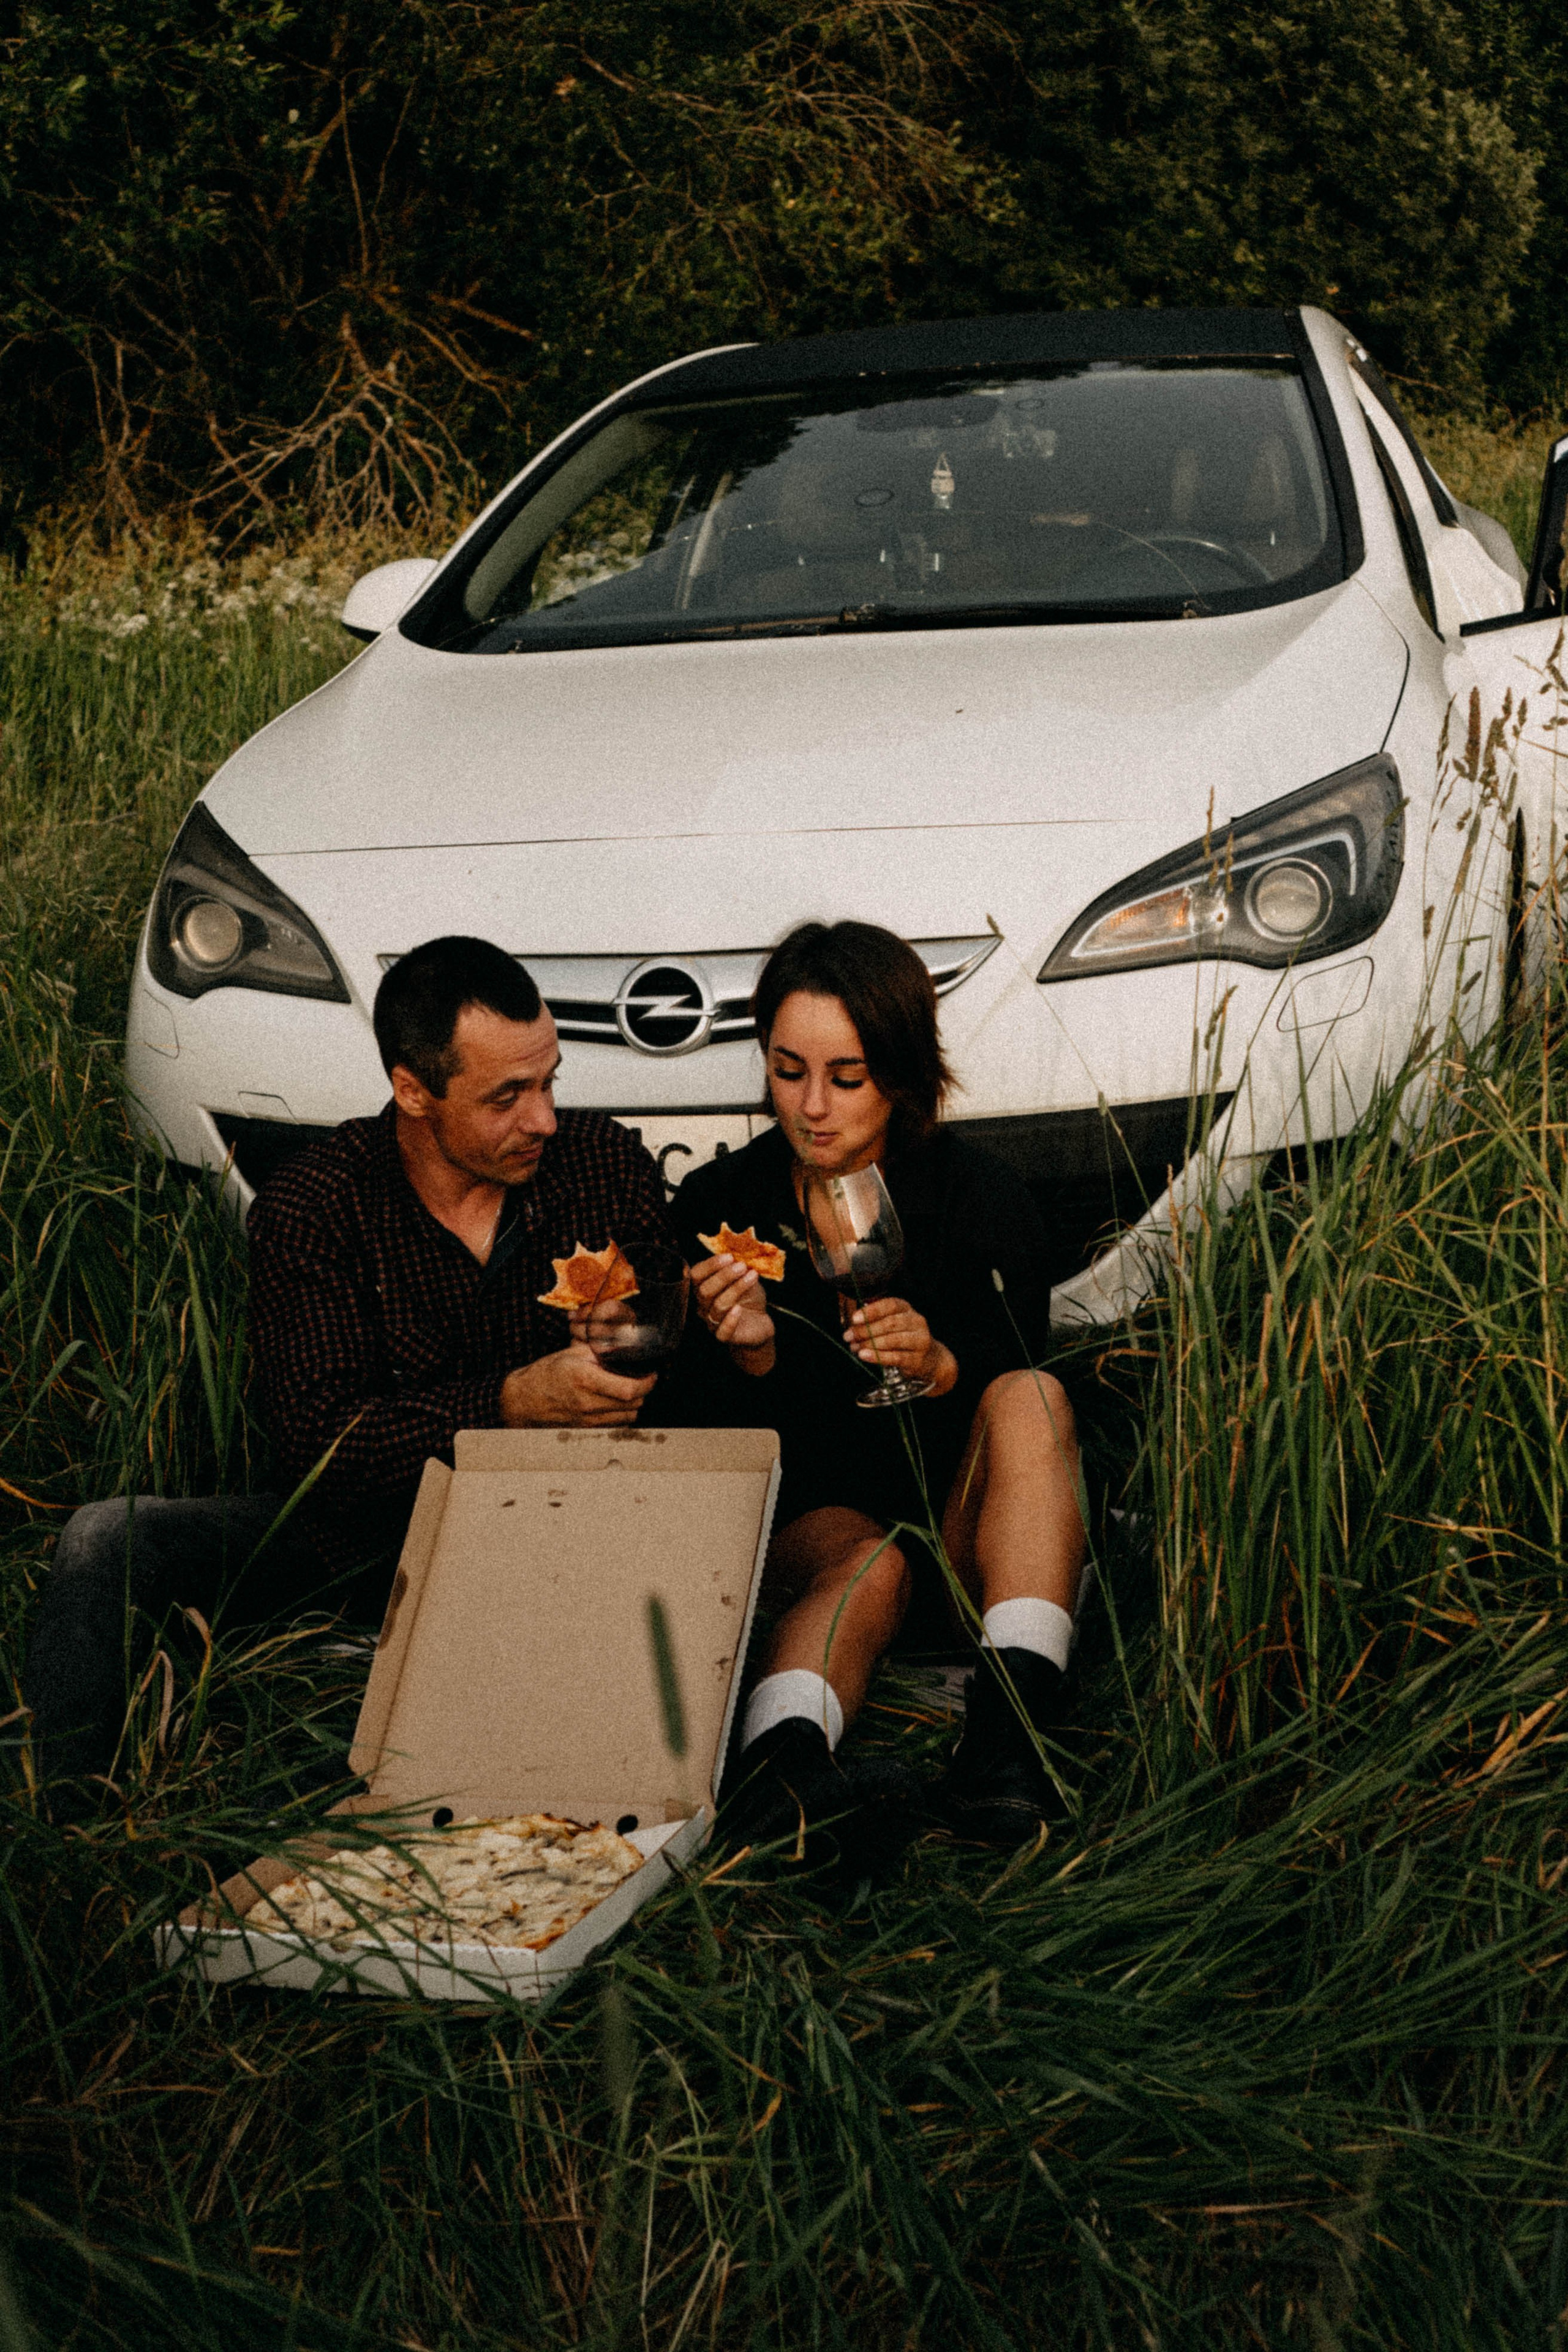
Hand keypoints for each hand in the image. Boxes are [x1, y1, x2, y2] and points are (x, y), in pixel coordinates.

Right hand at [501, 1343, 654, 1427]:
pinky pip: (616, 1425)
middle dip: (643, 1391)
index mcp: (585, 1379)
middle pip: (634, 1404)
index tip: (651, 1375)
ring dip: (634, 1404)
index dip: (647, 1383)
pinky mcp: (587, 1430)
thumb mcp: (572, 1354)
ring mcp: (588, 1420)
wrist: (525, 1400)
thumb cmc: (547, 1374)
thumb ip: (600, 1353)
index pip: (629, 1389)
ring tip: (629, 1391)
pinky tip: (616, 1403)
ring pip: (629, 1416)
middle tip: (642, 1379)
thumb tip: (624, 1349)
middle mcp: (588, 1403)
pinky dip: (622, 1414)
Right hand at [690, 1253, 775, 1360]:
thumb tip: (740, 1249)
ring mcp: (713, 1322)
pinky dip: (730, 1320)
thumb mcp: (745, 1277)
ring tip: (752, 1276)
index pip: (696, 1275)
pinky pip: (722, 1332)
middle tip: (741, 1266)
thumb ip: (739, 1266)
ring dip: (735, 1289)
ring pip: (717, 1306)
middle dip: (724, 1276)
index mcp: (704, 1288)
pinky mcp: (725, 1336)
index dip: (710, 1265)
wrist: (760, 1322)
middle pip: (705, 1291)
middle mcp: (704, 1306)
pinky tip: (739, 1309)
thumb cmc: (748, 1297)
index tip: (729, 1256)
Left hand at [845, 1296, 954, 1391]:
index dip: (872, 1311)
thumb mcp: (893, 1323)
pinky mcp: (918, 1359)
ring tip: (855, 1347)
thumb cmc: (903, 1338)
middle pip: (890, 1323)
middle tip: (849, 1336)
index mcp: (907, 1309)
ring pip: (893, 1340)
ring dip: (870, 1343)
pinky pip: (896, 1357)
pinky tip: (864, 1356)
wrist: (930, 1359)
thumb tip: (854, 1321)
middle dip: (866, 1330)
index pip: (890, 1305)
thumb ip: (875, 1319)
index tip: (855, 1318)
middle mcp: (916, 1321)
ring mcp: (919, 1340)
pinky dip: (878, 1356)